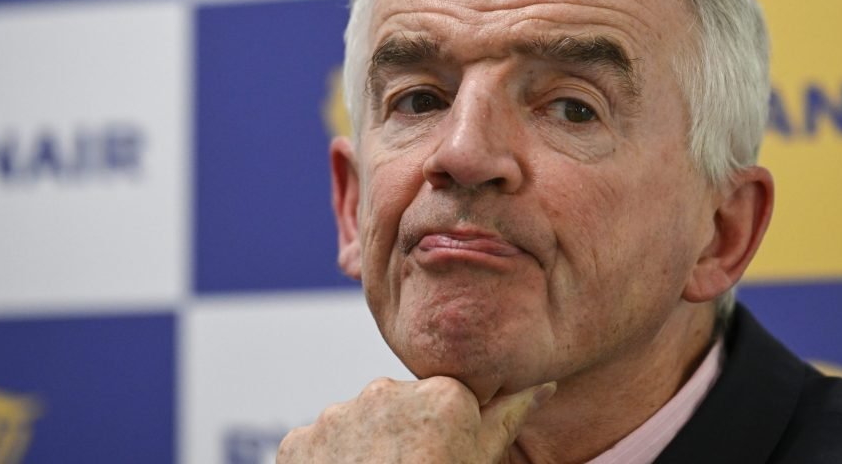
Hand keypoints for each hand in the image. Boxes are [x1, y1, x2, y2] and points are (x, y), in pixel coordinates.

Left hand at [276, 376, 556, 462]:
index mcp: (442, 395)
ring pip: (358, 425)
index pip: (445, 401)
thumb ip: (508, 416)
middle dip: (404, 437)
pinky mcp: (298, 439)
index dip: (444, 435)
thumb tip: (543, 384)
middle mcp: (386, 390)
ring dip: (366, 451)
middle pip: (399, 408)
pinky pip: (320, 445)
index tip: (442, 460)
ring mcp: (337, 414)